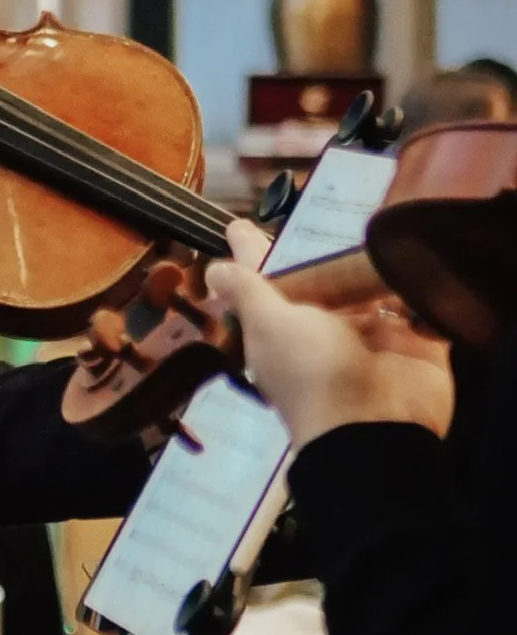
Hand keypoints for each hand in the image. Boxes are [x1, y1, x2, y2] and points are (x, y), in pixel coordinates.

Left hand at [206, 234, 453, 450]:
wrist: (376, 426)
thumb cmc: (312, 370)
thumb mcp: (269, 326)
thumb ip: (248, 293)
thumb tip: (214, 270)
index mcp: (286, 329)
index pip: (267, 282)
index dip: (253, 253)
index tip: (238, 223)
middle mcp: (327, 332)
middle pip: (324, 282)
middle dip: (323, 254)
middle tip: (322, 208)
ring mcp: (374, 338)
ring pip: (374, 289)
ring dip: (375, 264)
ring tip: (376, 225)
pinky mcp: (417, 342)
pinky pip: (421, 305)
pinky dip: (421, 288)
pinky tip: (418, 257)